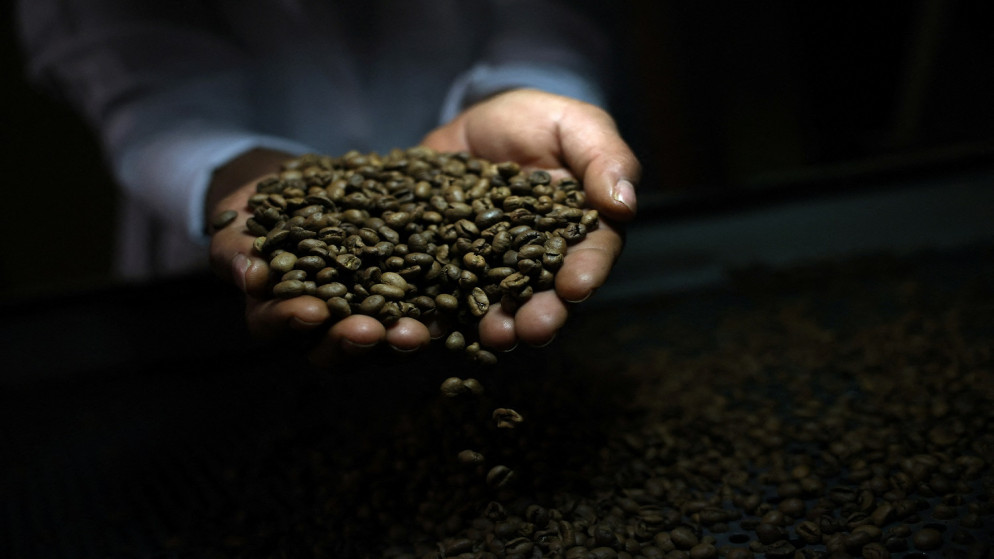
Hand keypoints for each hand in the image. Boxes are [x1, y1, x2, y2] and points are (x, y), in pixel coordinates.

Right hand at [208, 149, 436, 366]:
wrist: (304, 191)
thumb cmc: (260, 211)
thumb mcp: (241, 220)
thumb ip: (236, 246)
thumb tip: (248, 275)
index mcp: (274, 310)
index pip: (278, 324)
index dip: (293, 321)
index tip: (313, 312)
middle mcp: (320, 326)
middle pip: (331, 348)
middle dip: (350, 341)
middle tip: (368, 332)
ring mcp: (361, 317)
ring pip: (377, 342)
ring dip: (395, 341)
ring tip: (413, 333)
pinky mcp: (399, 302)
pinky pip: (415, 317)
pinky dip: (431, 319)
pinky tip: (448, 314)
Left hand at [422, 88, 639, 349]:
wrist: (474, 121)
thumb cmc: (538, 120)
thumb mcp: (576, 124)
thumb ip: (604, 158)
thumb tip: (624, 203)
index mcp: (578, 231)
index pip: (589, 255)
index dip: (585, 272)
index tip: (576, 287)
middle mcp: (537, 260)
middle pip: (541, 293)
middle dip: (538, 314)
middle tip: (529, 330)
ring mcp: (489, 266)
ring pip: (492, 302)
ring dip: (490, 324)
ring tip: (489, 336)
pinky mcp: (446, 262)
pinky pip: (437, 292)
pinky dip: (430, 312)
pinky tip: (425, 327)